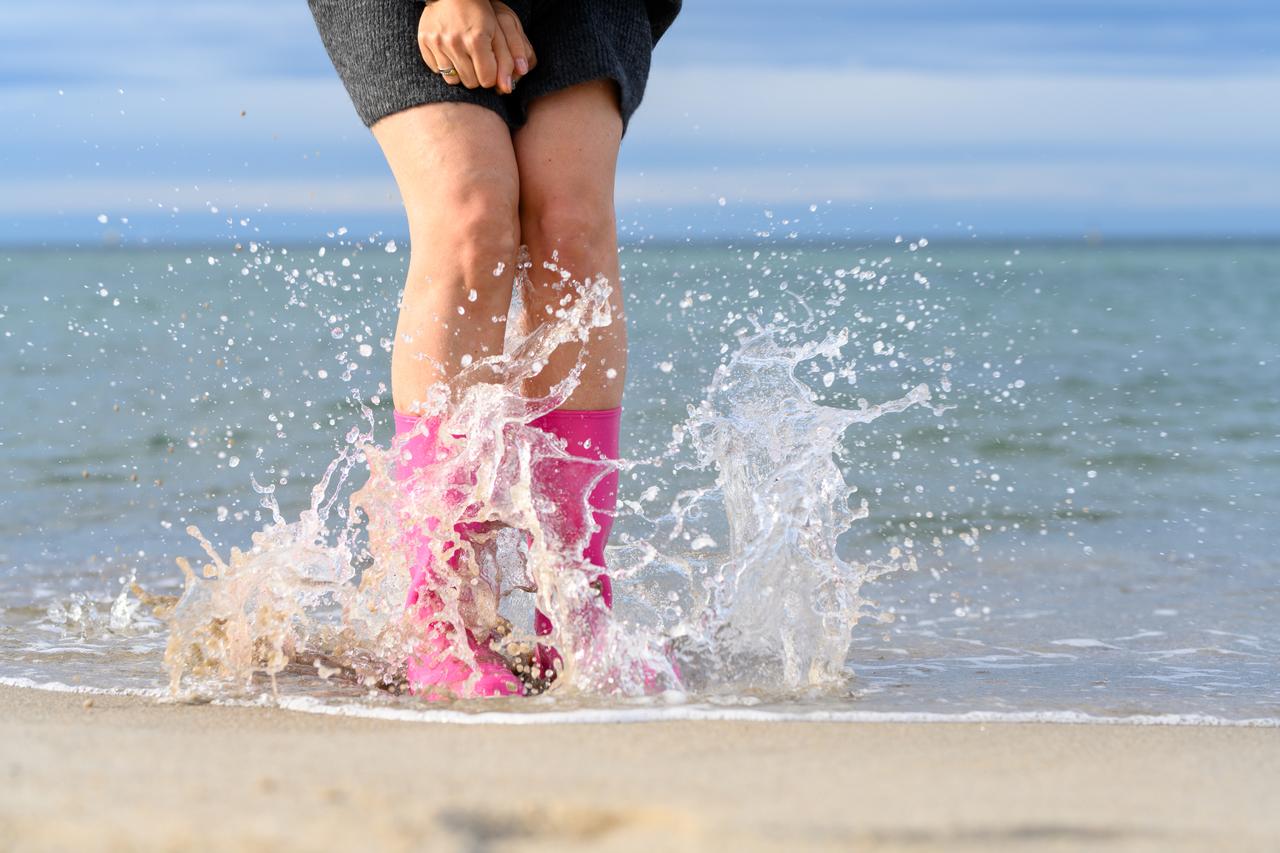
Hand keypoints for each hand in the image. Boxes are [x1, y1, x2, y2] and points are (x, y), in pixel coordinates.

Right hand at [417, 0, 535, 93]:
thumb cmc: (480, 13)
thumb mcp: (498, 33)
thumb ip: (506, 61)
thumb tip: (507, 89)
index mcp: (476, 39)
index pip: (487, 80)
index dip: (491, 76)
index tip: (490, 66)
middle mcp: (455, 42)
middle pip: (470, 83)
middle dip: (477, 75)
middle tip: (477, 60)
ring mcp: (437, 42)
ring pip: (452, 79)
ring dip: (460, 73)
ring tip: (464, 57)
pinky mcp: (424, 42)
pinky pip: (436, 70)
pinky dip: (444, 66)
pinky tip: (450, 52)